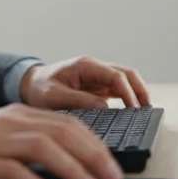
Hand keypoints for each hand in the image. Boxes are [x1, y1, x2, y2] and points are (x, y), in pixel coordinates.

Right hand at [0, 103, 123, 178]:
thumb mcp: (4, 136)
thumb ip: (34, 144)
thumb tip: (74, 165)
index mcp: (20, 115)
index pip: (69, 124)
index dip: (96, 145)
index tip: (112, 167)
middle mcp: (11, 123)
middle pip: (62, 132)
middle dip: (93, 156)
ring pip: (43, 148)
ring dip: (71, 168)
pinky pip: (14, 173)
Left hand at [19, 56, 151, 109]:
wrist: (30, 85)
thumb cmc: (40, 89)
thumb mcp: (54, 96)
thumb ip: (78, 100)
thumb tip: (104, 108)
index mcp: (85, 65)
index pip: (116, 75)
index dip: (128, 92)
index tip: (134, 109)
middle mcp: (95, 68)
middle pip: (126, 74)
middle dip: (139, 90)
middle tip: (147, 110)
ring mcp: (98, 77)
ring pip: (126, 81)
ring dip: (137, 94)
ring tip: (145, 112)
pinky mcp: (98, 87)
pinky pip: (118, 90)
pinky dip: (128, 99)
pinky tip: (133, 113)